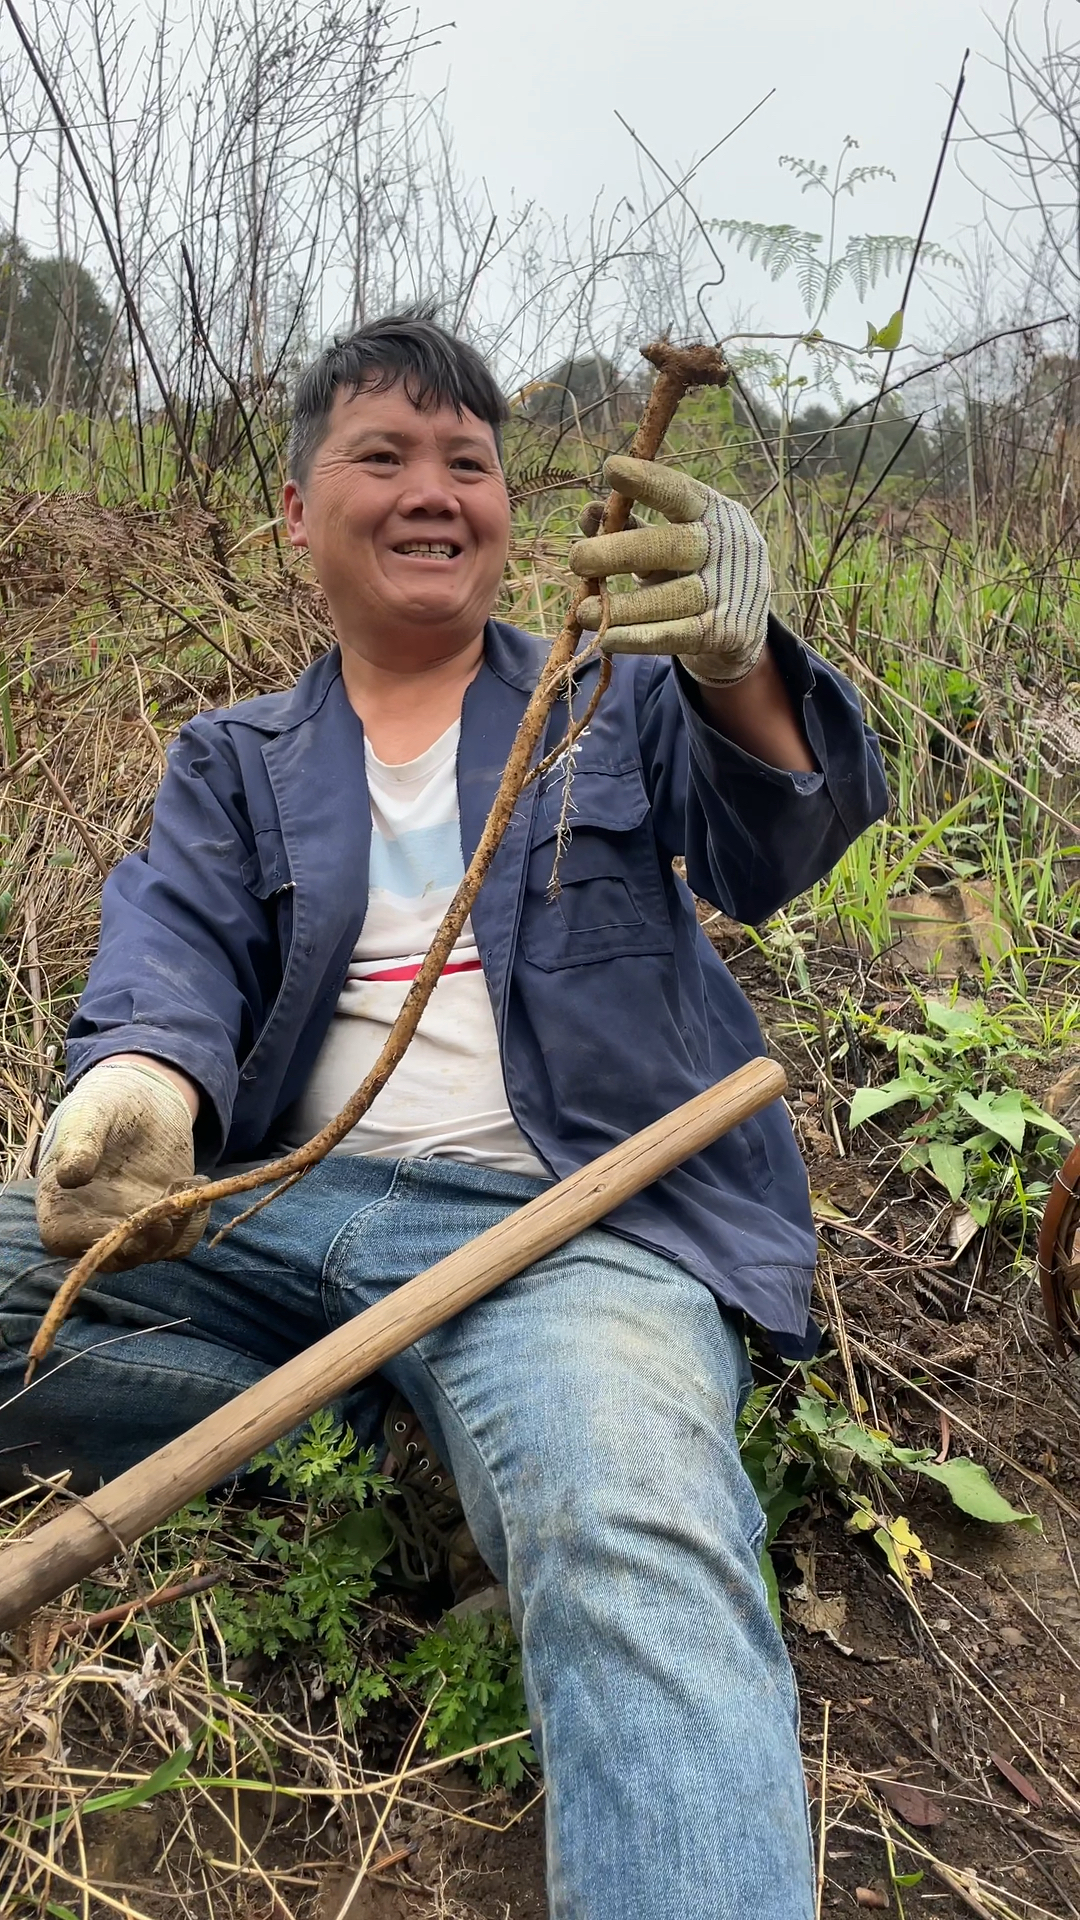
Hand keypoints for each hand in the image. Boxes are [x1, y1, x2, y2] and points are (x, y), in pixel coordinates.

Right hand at [36, 1061, 209, 1268]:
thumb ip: (80, 1144)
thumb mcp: (90, 1116)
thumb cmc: (103, 1104)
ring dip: (176, 1229)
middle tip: (169, 1215)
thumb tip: (68, 1177)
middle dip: (143, 1245)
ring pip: (152, 1253)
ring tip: (187, 1181)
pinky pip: (179, 1240)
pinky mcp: (163, 1219)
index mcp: (61, 1203)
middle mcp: (93, 1223)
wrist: (142, 1098)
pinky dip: (194, 1222)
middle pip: (114, 1258)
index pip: (64, 1240)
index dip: (90, 1240)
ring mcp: (131, 1225)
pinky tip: (196, 1181)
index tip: (121, 1224)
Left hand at [570, 455, 770, 685]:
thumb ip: (629, 525)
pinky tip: (607, 638)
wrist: (743, 622)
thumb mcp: (666, 539)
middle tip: (577, 559)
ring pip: (675, 598)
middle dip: (621, 552)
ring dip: (624, 607)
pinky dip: (639, 638)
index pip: (680, 493)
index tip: (612, 469)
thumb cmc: (691, 568)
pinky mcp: (727, 632)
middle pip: (674, 546)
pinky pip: (678, 636)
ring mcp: (731, 590)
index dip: (648, 482)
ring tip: (583, 612)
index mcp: (713, 512)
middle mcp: (729, 546)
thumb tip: (588, 514)